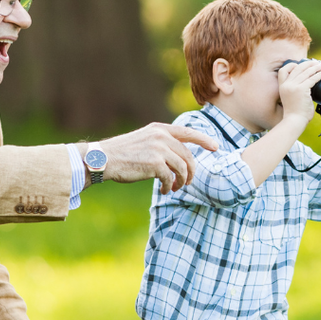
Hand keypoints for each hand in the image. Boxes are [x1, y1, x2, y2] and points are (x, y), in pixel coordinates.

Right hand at [97, 123, 218, 191]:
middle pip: (188, 156)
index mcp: (159, 129)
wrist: (104, 159)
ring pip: (182, 168)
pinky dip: (169, 187)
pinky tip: (165, 190)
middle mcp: (161, 137)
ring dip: (182, 181)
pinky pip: (170, 178)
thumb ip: (160, 143)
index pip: (188, 132)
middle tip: (188, 182)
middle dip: (191, 171)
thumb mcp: (143, 139)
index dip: (204, 140)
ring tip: (176, 188)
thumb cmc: (122, 153)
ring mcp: (159, 150)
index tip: (216, 147)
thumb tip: (178, 157)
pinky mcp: (155, 164)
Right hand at [277, 58, 320, 128]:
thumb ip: (295, 89)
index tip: (300, 64)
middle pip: (297, 68)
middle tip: (315, 63)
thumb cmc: (294, 113)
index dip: (292, 65)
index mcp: (282, 87)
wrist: (294, 121)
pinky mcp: (301, 89)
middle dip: (308, 64)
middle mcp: (287, 85)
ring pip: (306, 72)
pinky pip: (312, 79)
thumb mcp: (290, 98)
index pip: (283, 70)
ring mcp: (293, 86)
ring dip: (315, 67)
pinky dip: (319, 75)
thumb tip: (307, 82)